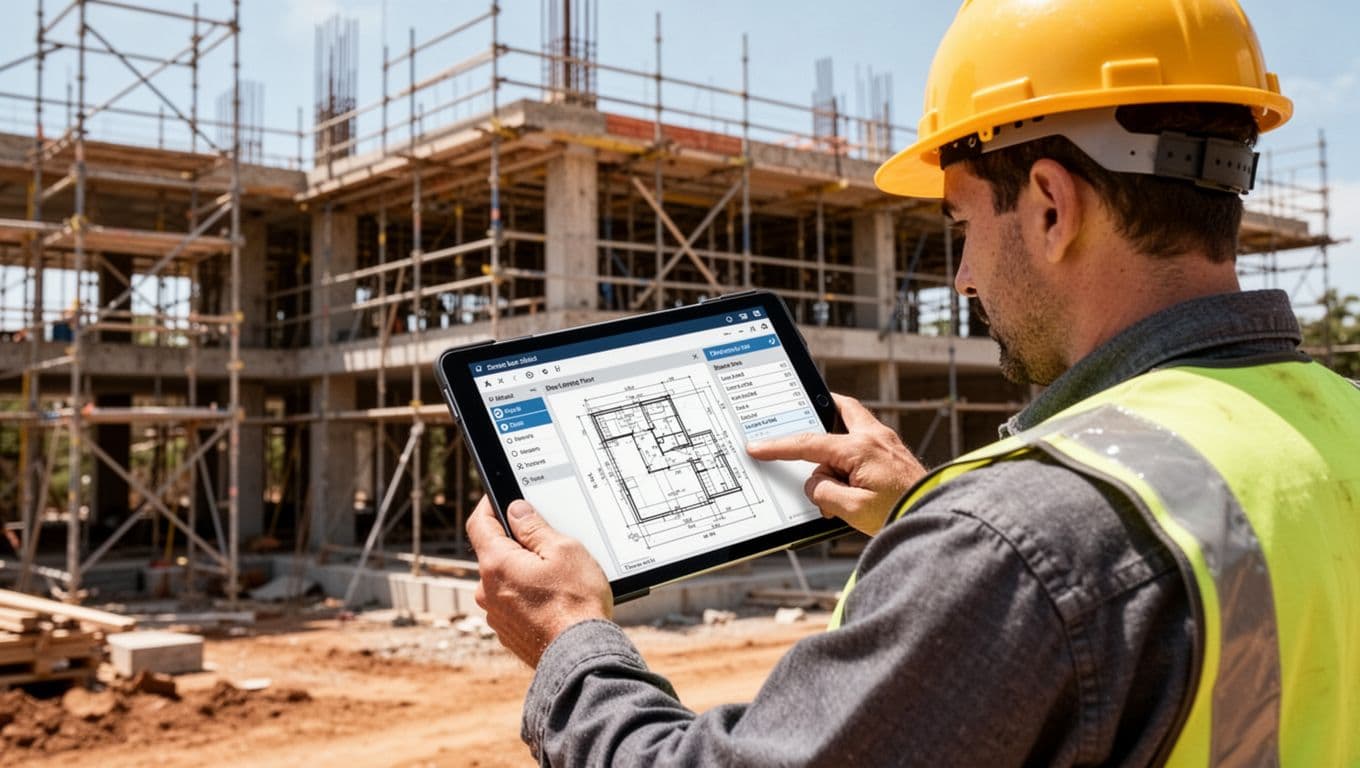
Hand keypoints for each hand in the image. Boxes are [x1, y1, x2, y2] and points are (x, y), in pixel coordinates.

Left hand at [466, 496, 612, 666]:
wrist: (581, 656)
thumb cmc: (576, 603)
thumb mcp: (563, 550)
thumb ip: (535, 527)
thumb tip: (516, 511)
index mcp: (496, 564)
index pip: (479, 523)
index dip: (489, 505)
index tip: (501, 497)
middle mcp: (487, 591)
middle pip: (495, 553)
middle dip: (517, 543)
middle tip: (548, 540)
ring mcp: (496, 615)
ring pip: (506, 580)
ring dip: (524, 572)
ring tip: (558, 577)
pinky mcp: (508, 633)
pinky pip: (514, 604)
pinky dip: (529, 596)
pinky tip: (555, 600)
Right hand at [746, 394, 925, 534]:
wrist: (938, 517)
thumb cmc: (901, 512)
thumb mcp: (853, 511)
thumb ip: (824, 493)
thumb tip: (814, 484)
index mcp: (861, 448)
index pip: (809, 443)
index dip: (779, 447)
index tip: (758, 447)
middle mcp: (876, 438)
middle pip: (842, 407)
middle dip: (819, 406)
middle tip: (799, 408)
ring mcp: (888, 444)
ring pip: (855, 421)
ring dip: (836, 430)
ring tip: (824, 457)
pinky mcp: (896, 455)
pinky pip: (866, 440)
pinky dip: (850, 447)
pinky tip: (846, 471)